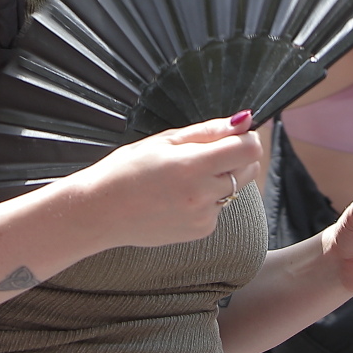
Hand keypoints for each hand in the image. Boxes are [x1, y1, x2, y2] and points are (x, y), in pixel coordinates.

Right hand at [75, 112, 261, 249]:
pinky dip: (208, 197)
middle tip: (204, 151)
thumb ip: (208, 131)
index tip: (233, 133)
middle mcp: (204, 195)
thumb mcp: (164, 141)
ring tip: (184, 175)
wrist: (103, 211)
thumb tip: (243, 121)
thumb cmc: (127, 169)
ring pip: (234, 189)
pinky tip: (179, 194)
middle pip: (248, 169)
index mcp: (193, 166)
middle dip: (236, 155)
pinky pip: (219, 207)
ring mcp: (205, 217)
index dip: (246, 137)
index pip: (249, 150)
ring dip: (221, 177)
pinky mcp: (201, 231)